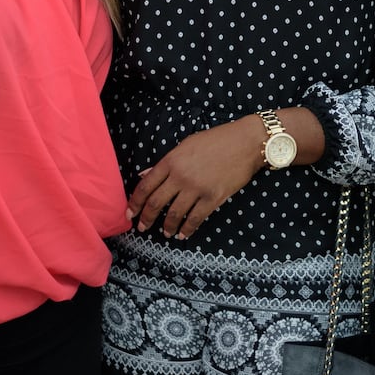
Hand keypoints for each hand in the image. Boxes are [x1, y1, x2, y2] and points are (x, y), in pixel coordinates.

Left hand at [126, 117, 264, 238]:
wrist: (246, 142)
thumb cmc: (217, 140)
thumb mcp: (186, 144)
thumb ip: (165, 162)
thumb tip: (145, 175)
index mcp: (171, 161)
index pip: (145, 186)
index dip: (134, 203)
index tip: (129, 214)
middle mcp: (180, 176)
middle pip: (156, 203)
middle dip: (146, 218)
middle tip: (142, 227)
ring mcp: (197, 188)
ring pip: (174, 214)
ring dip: (167, 227)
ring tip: (165, 233)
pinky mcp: (213, 198)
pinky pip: (195, 218)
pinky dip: (187, 229)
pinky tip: (183, 234)